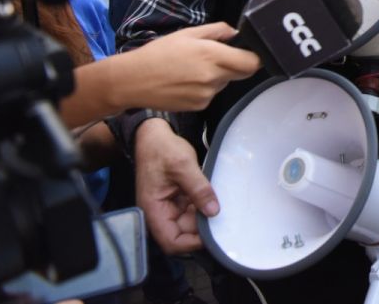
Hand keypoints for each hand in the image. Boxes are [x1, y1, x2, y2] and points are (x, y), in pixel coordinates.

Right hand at [115, 23, 260, 111]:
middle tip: (220, 56)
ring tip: (194, 68)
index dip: (255, 57)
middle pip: (243, 73)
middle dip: (237, 64)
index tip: (249, 51)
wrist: (132, 81)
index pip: (252, 63)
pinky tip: (187, 81)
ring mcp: (207, 94)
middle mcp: (214, 78)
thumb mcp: (188, 33)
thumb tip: (236, 33)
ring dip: (219, 75)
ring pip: (226, 83)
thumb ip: (217, 31)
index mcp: (213, 56)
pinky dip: (206, 86)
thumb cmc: (158, 53)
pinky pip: (212, 94)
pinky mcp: (199, 106)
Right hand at [134, 118, 217, 253]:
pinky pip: (190, 211)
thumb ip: (199, 189)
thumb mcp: (183, 166)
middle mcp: (158, 213)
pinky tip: (215, 201)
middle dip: (201, 231)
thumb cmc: (162, 149)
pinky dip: (202, 208)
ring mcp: (167, 207)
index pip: (171, 241)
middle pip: (181, 235)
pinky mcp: (175, 199)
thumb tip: (213, 211)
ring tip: (223, 210)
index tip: (213, 234)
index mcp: (153, 210)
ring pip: (188, 224)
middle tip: (225, 222)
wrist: (153, 134)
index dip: (191, 243)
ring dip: (204, 219)